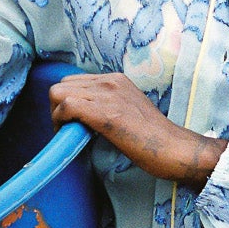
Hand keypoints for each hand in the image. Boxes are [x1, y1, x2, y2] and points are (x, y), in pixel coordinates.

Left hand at [50, 74, 225, 187]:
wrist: (173, 148)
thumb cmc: (152, 138)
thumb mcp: (129, 110)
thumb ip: (107, 105)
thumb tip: (82, 115)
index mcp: (116, 79)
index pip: (74, 81)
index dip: (66, 102)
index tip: (70, 123)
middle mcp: (110, 81)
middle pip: (62, 85)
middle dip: (57, 108)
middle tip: (66, 130)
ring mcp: (108, 95)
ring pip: (59, 93)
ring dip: (56, 116)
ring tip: (67, 134)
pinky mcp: (105, 113)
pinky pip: (67, 107)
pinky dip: (60, 122)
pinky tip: (69, 136)